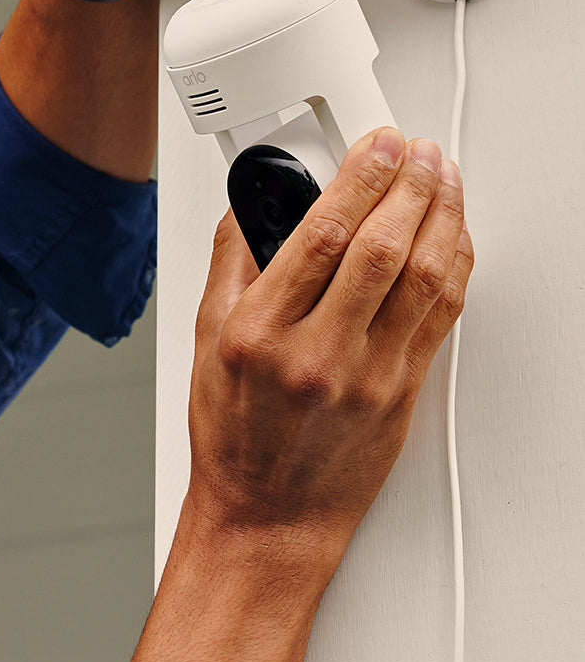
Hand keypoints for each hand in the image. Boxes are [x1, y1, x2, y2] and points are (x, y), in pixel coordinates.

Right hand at [185, 128, 471, 561]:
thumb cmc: (234, 435)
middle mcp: (316, 353)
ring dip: (442, 216)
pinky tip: (452, 237)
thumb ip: (231, 264)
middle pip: (381, 248)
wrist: (267, 514)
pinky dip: (455, 266)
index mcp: (260, 333)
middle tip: (417, 149)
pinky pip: (442, 316)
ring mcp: (367, 376)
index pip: (320, 236)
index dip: (357, 179)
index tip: (373, 147)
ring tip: (442, 178)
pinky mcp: (403, 393)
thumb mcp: (206, 340)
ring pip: (424, 277)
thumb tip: (253, 207)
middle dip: (408, 184)